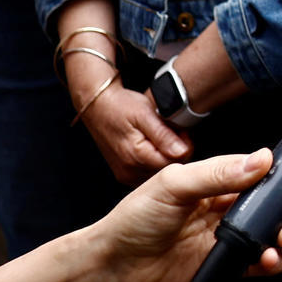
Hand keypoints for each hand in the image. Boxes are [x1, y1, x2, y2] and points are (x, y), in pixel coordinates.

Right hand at [71, 76, 190, 185]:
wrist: (98, 106)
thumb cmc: (120, 106)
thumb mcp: (145, 114)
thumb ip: (164, 135)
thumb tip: (183, 151)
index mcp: (136, 156)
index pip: (174, 162)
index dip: (183, 146)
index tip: (180, 131)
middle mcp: (130, 170)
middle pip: (166, 170)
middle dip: (174, 153)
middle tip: (170, 132)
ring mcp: (126, 175)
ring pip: (158, 174)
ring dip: (164, 158)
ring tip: (158, 138)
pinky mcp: (124, 175)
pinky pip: (147, 175)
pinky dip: (153, 163)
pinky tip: (151, 148)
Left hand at [85, 149, 281, 281]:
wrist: (115, 265)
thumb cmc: (136, 218)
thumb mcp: (173, 183)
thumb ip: (219, 173)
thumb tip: (263, 160)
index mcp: (225, 181)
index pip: (274, 173)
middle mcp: (235, 208)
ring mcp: (234, 239)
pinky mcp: (230, 268)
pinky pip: (264, 264)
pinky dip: (275, 262)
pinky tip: (268, 257)